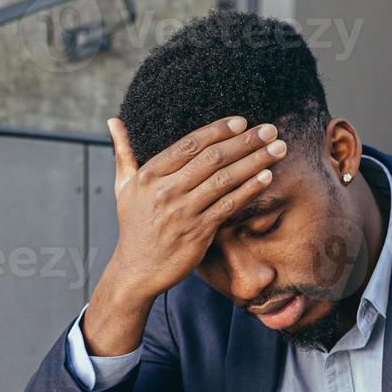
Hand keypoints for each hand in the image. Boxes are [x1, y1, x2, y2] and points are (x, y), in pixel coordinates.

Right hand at [82, 115, 287, 355]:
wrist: (136, 271)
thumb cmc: (134, 226)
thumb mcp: (123, 187)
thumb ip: (123, 153)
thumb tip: (113, 121)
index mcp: (149, 175)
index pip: (189, 144)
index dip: (218, 130)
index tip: (241, 121)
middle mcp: (166, 190)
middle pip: (212, 158)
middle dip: (246, 141)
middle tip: (270, 129)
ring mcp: (183, 212)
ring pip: (225, 179)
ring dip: (256, 161)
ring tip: (278, 148)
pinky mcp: (198, 232)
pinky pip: (229, 205)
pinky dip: (249, 189)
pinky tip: (267, 177)